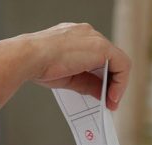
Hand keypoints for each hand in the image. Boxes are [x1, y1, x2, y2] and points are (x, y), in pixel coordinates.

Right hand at [0, 23, 130, 110]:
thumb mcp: (70, 78)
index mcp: (76, 39)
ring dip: (118, 84)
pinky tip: (113, 96)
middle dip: (113, 82)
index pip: (98, 57)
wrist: (29, 58)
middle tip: (110, 101)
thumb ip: (88, 84)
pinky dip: (121, 82)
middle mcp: (87, 35)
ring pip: (118, 61)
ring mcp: (94, 38)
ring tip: (112, 102)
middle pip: (110, 59)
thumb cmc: (39, 65)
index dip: (105, 77)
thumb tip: (102, 95)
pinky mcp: (101, 46)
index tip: (104, 95)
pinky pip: (122, 64)